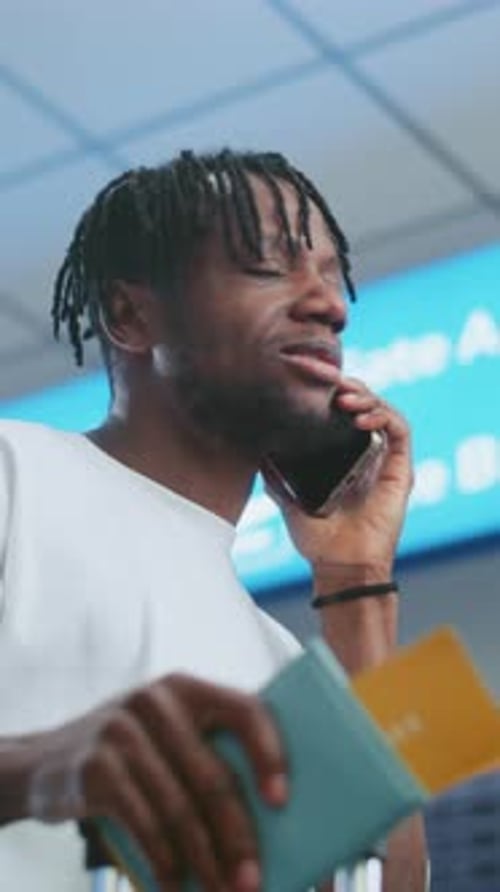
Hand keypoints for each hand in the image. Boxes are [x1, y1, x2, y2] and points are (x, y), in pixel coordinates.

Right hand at [27, 675, 286, 891]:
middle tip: (252, 881)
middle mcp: (157, 701)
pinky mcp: (96, 767)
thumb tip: (272, 819)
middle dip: (238, 836)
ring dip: (204, 860)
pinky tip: (175, 885)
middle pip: (213, 775)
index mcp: (188, 689)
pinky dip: (163, 862)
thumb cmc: (132, 753)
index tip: (282, 800)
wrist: (46, 760)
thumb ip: (210, 755)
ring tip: (220, 891)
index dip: (269, 752)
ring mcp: (122, 731)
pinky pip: (143, 823)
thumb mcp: (168, 736)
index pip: (245, 709)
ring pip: (179, 808)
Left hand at [269, 378, 412, 582]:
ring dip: (365, 396)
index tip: (305, 373)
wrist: (339, 567)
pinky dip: (383, 416)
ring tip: (344, 399)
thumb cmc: (316, 539)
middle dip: (345, 383)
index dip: (327, 386)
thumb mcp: (287, 497)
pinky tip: (360, 418)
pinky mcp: (401, 470)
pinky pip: (400, 431)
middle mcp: (364, 451)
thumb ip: (275, 473)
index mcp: (340, 453)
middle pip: (362, 401)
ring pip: (383, 409)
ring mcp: (384, 459)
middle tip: (325, 378)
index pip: (338, 408)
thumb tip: (254, 449)